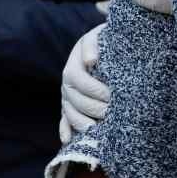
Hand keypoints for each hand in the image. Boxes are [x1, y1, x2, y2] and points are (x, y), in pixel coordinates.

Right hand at [59, 23, 108, 142]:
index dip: (96, 90)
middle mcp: (66, 83)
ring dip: (83, 123)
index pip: (81, 82)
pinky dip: (65, 130)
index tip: (112, 96)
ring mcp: (67, 97)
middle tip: (112, 114)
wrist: (101, 46)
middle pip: (76, 101)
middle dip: (95, 108)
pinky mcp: (69, 107)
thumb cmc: (102, 42)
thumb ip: (92, 45)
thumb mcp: (97, 37)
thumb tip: (91, 60)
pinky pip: (64, 120)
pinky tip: (68, 140)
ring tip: (98, 130)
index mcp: (72, 67)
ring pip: (70, 114)